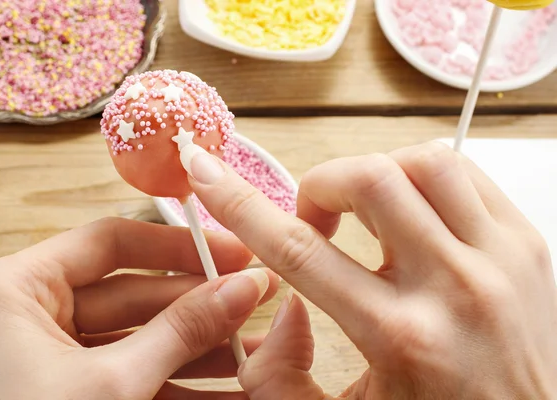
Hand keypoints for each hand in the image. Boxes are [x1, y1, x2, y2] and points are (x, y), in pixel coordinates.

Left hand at [0, 217, 279, 399]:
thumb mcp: (115, 384)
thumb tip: (241, 289)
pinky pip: (134, 371)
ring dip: (198, 347)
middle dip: (200, 306)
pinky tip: (227, 388)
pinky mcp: (73, 389)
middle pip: (135, 291)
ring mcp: (53, 354)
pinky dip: (178, 380)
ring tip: (253, 351)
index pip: (112, 241)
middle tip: (253, 302)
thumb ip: (181, 331)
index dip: (179, 245)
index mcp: (20, 289)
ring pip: (141, 335)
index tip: (232, 253)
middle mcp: (34, 314)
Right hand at [187, 141, 556, 398]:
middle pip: (370, 181)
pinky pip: (465, 174)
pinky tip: (410, 213)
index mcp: (400, 337)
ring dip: (375, 175)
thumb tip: (278, 303)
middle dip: (320, 185)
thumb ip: (278, 376)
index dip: (240, 205)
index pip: (298, 249)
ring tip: (364, 213)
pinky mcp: (526, 245)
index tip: (209, 175)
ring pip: (423, 162)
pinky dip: (422, 178)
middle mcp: (456, 289)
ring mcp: (501, 259)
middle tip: (315, 219)